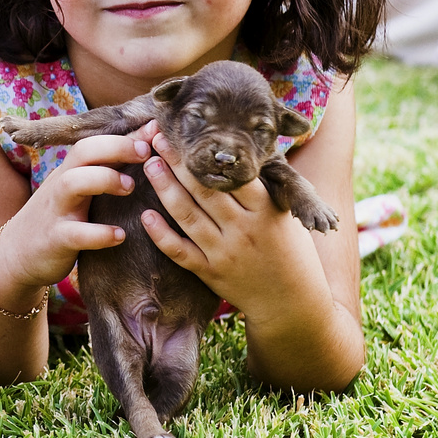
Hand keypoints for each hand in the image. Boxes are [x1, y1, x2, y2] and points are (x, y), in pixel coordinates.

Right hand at [0, 132, 144, 301]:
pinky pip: (76, 233)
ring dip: (104, 179)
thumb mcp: (77, 190)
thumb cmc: (59, 217)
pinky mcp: (55, 239)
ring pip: (73, 183)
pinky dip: (100, 233)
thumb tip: (143, 142)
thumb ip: (104, 169)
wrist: (17, 254)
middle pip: (82, 152)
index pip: (93, 141)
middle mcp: (61, 184)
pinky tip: (120, 235)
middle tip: (146, 155)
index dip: (124, 136)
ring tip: (130, 187)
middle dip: (116, 147)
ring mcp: (56, 210)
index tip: (154, 134)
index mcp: (70, 171)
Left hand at [139, 128, 320, 320]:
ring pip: (187, 216)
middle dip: (179, 162)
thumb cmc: (292, 252)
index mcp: (266, 211)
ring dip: (164, 188)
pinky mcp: (210, 273)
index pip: (232, 175)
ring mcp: (224, 253)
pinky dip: (160, 234)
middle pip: (204, 190)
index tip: (190, 134)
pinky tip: (145, 215)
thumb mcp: (286, 215)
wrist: (292, 304)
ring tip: (148, 164)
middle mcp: (244, 230)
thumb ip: (264, 187)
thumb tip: (243, 150)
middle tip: (158, 139)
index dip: (208, 153)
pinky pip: (179, 251)